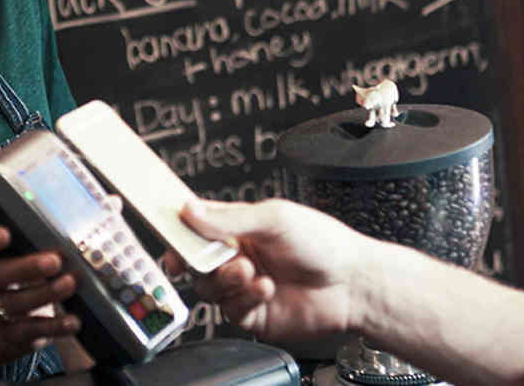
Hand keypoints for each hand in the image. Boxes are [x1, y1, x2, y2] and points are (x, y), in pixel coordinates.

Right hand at [0, 225, 79, 365]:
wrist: (2, 320)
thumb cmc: (20, 274)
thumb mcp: (18, 256)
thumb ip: (32, 245)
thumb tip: (64, 242)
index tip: (4, 234)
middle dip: (26, 268)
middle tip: (54, 261)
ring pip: (14, 304)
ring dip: (44, 294)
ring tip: (69, 283)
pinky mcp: (11, 334)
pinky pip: (31, 331)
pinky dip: (54, 326)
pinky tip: (73, 320)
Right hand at [165, 198, 363, 344]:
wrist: (354, 284)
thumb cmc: (324, 243)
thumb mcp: (274, 217)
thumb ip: (229, 218)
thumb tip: (190, 210)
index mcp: (239, 228)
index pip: (197, 227)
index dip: (179, 232)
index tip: (170, 235)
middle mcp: (238, 256)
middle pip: (196, 261)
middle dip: (198, 260)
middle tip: (211, 256)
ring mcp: (244, 286)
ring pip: (208, 288)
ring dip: (226, 279)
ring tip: (249, 270)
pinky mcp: (253, 314)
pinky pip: (229, 310)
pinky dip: (244, 298)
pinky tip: (265, 288)